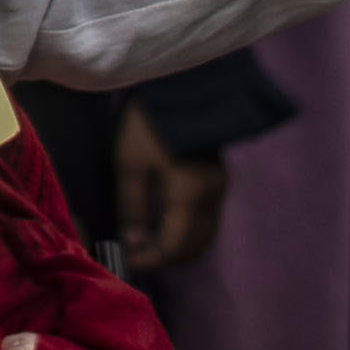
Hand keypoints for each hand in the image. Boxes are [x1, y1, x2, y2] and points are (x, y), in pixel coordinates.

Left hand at [114, 100, 227, 274]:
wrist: (183, 88)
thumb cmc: (149, 123)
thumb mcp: (130, 163)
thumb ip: (132, 206)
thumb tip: (134, 240)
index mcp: (190, 194)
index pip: (175, 246)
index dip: (152, 260)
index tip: (129, 261)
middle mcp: (212, 197)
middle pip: (196, 247)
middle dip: (167, 258)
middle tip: (138, 254)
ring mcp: (220, 190)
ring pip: (205, 236)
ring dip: (179, 247)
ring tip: (147, 241)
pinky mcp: (219, 181)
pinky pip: (207, 220)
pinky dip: (188, 232)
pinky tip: (163, 224)